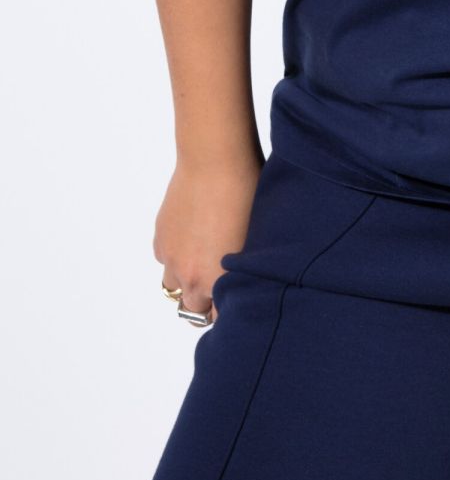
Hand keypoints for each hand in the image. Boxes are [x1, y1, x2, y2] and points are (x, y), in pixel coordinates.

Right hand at [154, 151, 263, 324]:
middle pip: (193, 309)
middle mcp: (191, 276)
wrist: (214, 161)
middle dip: (207, 299)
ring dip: (186, 279)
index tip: (240, 300)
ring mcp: (172, 258)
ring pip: (174, 286)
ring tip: (204, 257)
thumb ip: (248, 269)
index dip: (232, 309)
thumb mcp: (258, 237)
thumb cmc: (247, 192)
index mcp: (219, 280)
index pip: (222, 318)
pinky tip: (193, 234)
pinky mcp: (160, 239)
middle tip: (222, 278)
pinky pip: (166, 260)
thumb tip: (253, 281)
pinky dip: (176, 255)